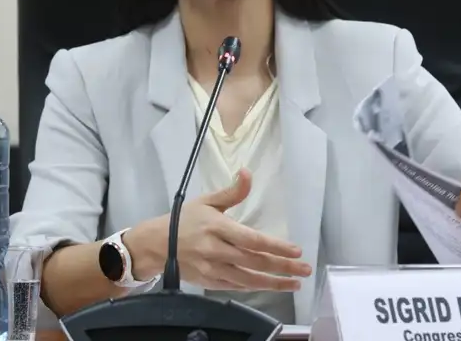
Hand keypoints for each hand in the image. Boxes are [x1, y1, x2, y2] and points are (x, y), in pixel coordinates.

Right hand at [135, 169, 312, 290]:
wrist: (155, 245)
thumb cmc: (185, 220)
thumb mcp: (207, 201)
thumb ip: (232, 191)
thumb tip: (248, 172)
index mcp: (217, 228)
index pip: (252, 240)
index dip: (275, 247)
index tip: (296, 250)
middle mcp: (216, 251)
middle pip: (255, 261)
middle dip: (283, 267)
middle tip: (305, 269)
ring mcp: (212, 269)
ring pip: (248, 280)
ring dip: (274, 283)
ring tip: (295, 283)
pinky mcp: (208, 281)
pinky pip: (236, 287)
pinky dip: (255, 287)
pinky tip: (272, 286)